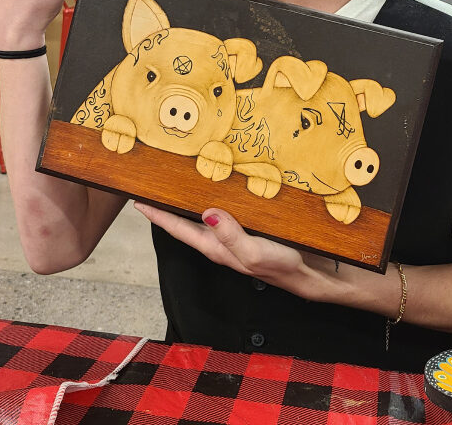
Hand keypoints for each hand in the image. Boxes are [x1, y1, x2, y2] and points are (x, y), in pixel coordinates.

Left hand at [134, 202, 341, 301]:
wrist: (313, 272)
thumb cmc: (283, 266)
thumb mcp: (254, 252)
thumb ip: (230, 235)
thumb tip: (206, 212)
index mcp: (216, 247)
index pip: (179, 229)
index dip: (158, 216)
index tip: (138, 201)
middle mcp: (221, 240)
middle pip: (187, 220)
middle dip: (169, 204)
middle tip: (154, 182)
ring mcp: (235, 233)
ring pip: (206, 213)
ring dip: (192, 198)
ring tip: (179, 178)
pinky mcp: (250, 225)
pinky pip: (227, 208)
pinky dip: (218, 196)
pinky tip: (220, 184)